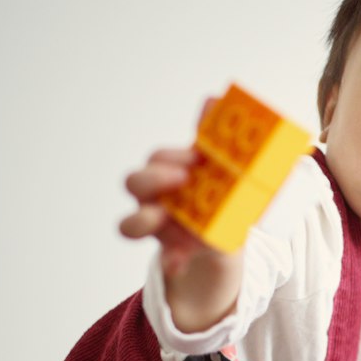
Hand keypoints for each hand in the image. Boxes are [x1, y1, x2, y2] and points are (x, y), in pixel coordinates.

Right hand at [120, 136, 243, 332]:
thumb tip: (213, 99)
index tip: (196, 158)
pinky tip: (178, 261)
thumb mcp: (222, 164)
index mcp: (168, 172)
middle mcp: (155, 197)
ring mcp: (158, 227)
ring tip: (162, 219)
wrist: (231, 229)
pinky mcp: (172, 251)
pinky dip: (171, 260)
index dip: (170, 158)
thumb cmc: (219, 189)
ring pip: (129, 224)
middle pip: (134, 183)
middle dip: (152, 179)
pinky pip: (165, 259)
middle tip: (181, 180)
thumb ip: (214, 135)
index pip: (156, 159)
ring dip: (142, 220)